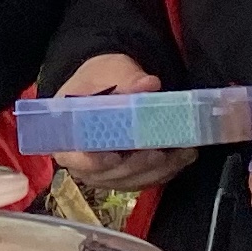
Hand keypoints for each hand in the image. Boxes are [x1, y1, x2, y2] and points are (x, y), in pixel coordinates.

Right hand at [42, 52, 184, 191]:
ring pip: (131, 180)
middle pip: (107, 174)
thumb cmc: (101, 79)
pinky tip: (184, 155)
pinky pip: (146, 179)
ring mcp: (106, 172)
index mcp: (68, 134)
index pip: (73, 156)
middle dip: (135, 165)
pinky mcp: (127, 175)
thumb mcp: (110, 70)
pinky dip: (168, 170)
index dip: (91, 161)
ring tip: (181, 152)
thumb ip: (126, 79)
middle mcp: (83, 161)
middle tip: (157, 153)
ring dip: (158, 169)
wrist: (110, 85)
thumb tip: (148, 84)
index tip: (113, 157)